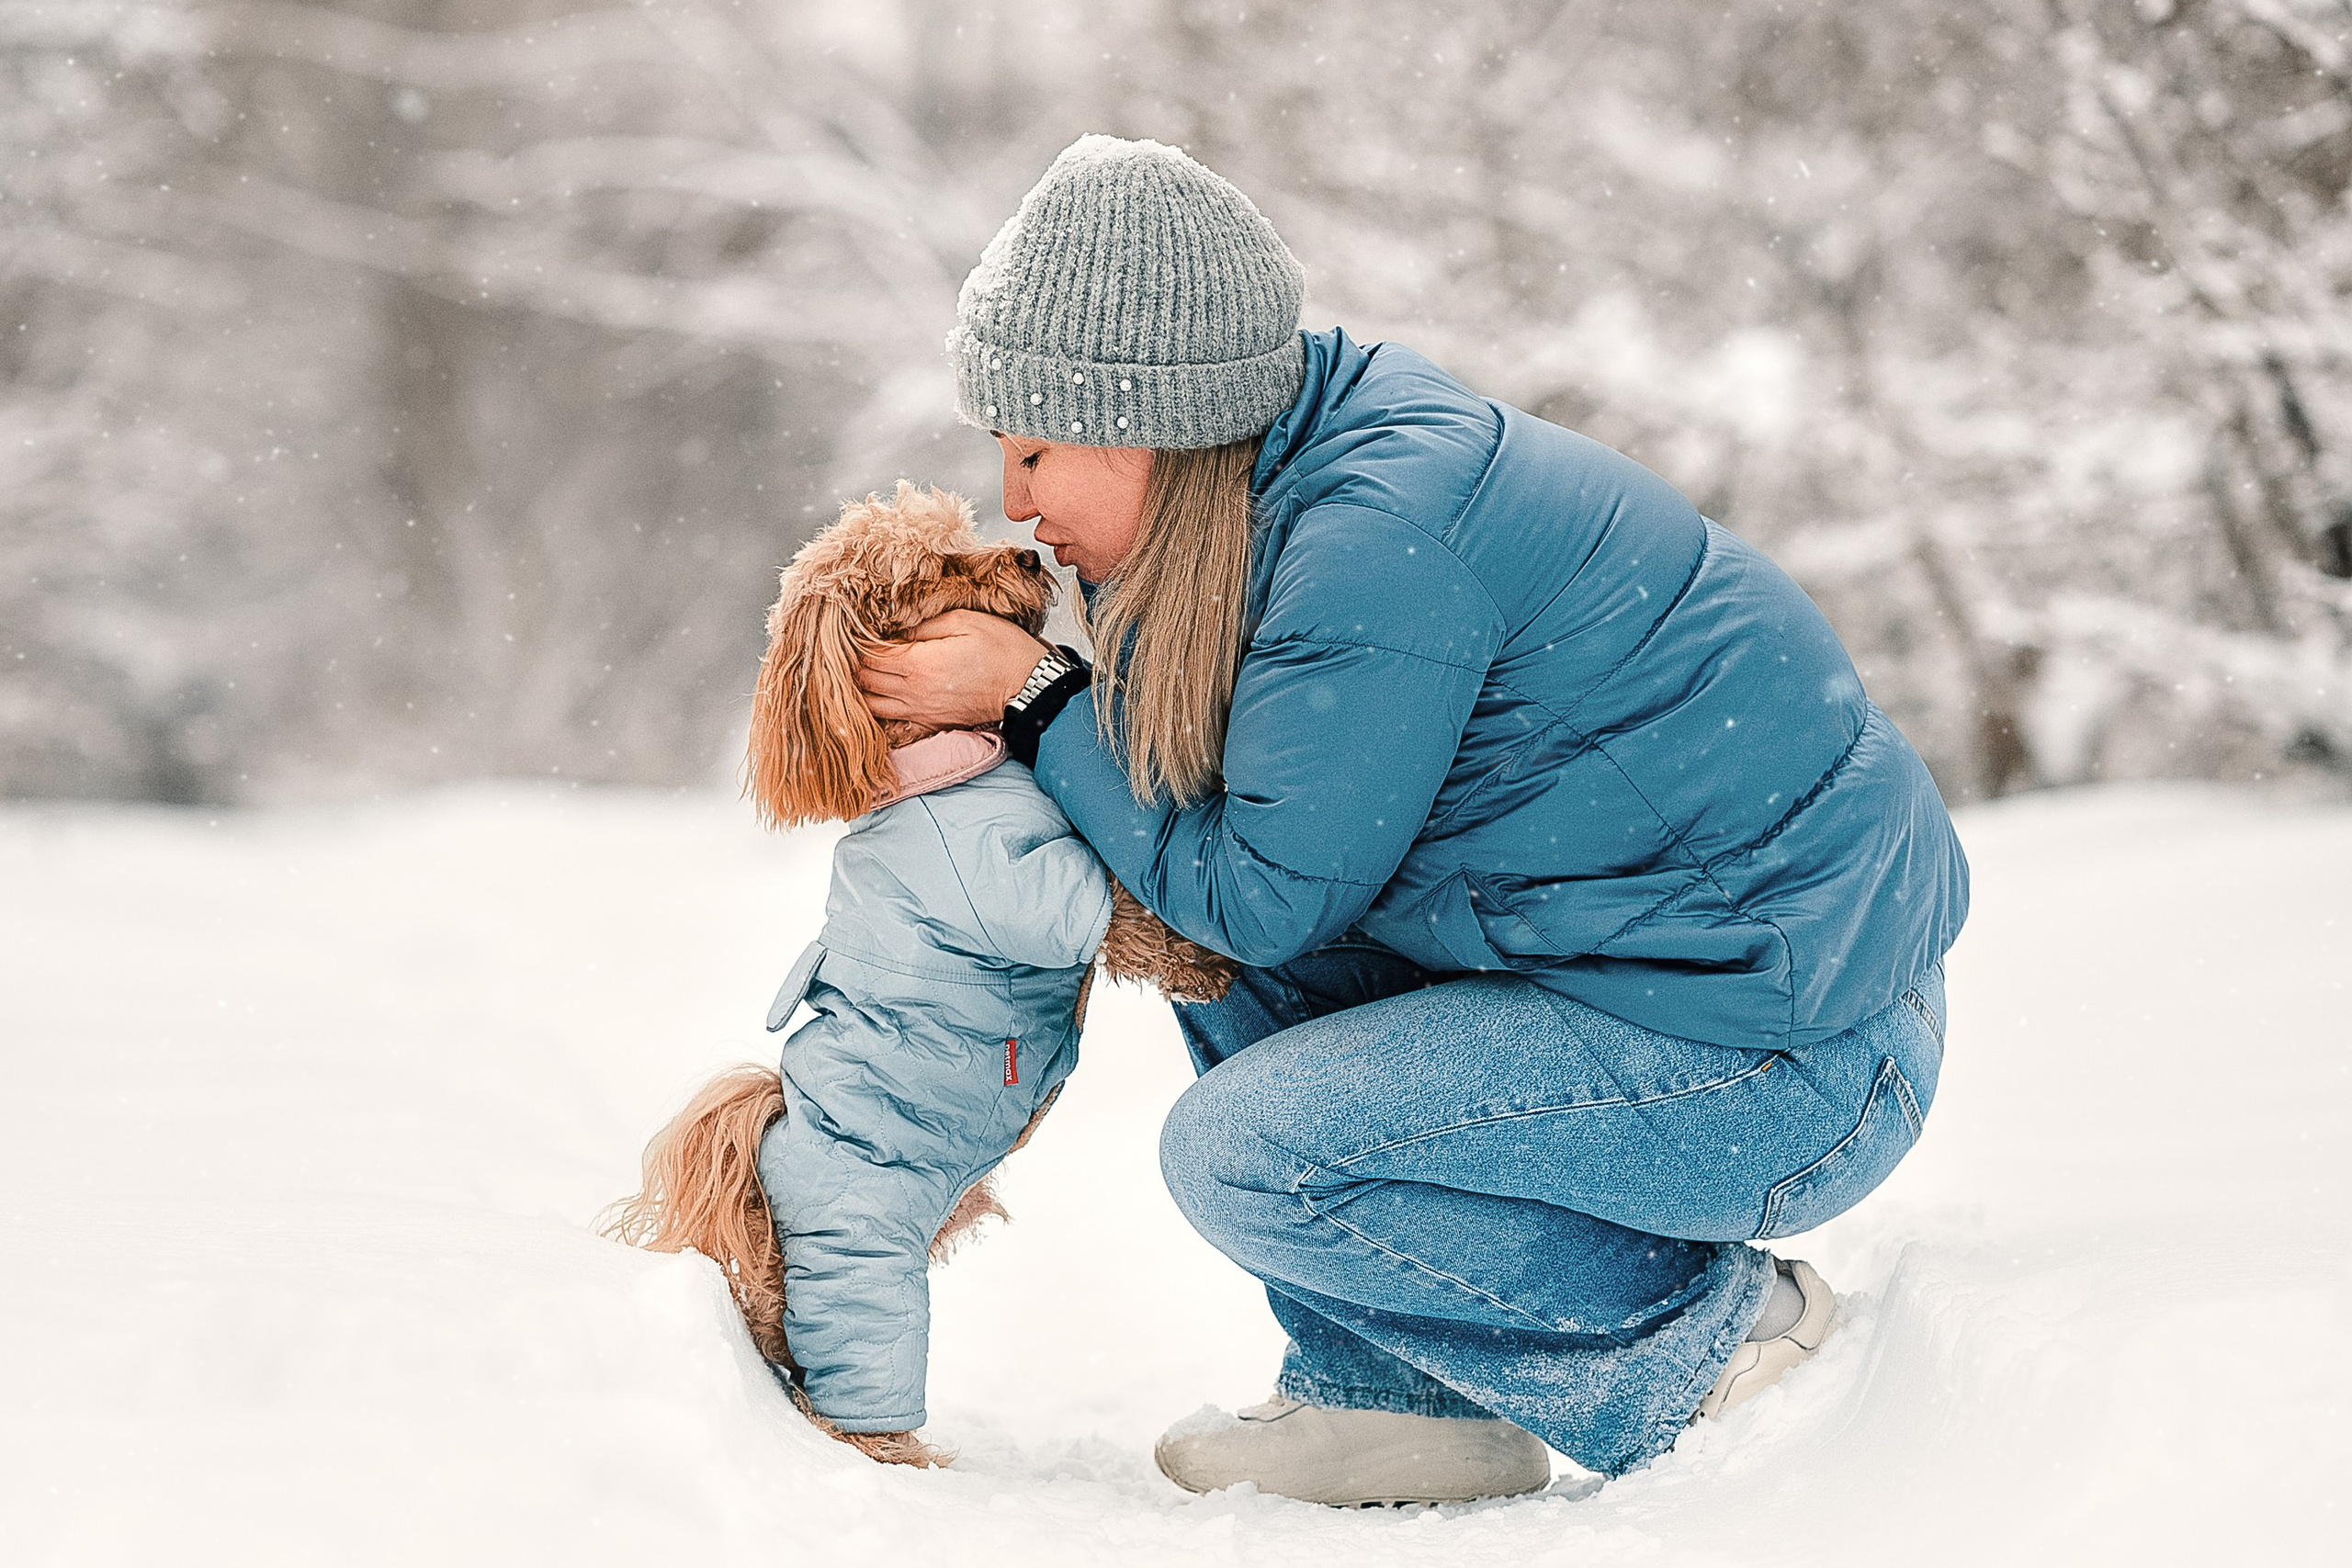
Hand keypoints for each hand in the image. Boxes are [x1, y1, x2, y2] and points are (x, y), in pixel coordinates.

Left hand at [857, 610, 1050, 728]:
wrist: (1028, 687)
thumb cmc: (1002, 650)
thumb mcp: (964, 620)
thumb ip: (923, 625)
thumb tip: (894, 630)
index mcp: (919, 665)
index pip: (869, 656)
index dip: (858, 642)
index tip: (856, 630)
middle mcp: (914, 693)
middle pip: (864, 681)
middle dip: (854, 665)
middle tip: (853, 649)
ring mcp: (921, 712)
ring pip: (872, 706)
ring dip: (862, 688)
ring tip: (861, 672)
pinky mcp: (931, 723)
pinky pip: (892, 721)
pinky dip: (879, 710)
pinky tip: (879, 695)